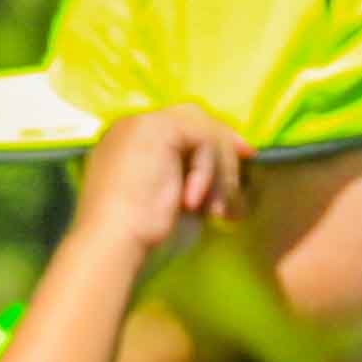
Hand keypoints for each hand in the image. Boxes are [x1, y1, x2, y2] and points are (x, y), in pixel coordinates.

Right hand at [67, 104, 249, 281]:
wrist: (112, 244)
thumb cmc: (138, 239)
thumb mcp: (170, 205)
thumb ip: (190, 184)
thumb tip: (226, 183)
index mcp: (128, 143)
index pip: (178, 129)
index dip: (211, 143)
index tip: (239, 163)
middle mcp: (131, 127)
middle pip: (192, 118)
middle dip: (225, 139)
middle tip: (249, 156)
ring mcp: (141, 124)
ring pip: (202, 128)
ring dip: (220, 167)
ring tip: (220, 208)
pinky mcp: (155, 129)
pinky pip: (202, 139)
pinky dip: (208, 170)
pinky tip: (197, 204)